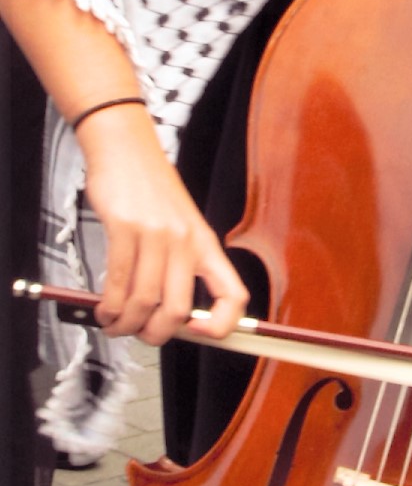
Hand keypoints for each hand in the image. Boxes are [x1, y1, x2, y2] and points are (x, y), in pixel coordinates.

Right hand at [75, 105, 246, 344]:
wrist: (127, 150)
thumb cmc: (152, 192)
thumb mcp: (182, 228)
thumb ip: (182, 265)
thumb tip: (172, 315)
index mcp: (207, 247)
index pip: (234, 296)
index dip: (222, 324)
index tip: (199, 334)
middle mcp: (187, 243)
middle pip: (179, 309)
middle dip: (156, 335)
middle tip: (141, 336)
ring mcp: (157, 235)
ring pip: (145, 300)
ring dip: (126, 323)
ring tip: (115, 326)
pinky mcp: (125, 227)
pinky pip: (118, 280)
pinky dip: (109, 304)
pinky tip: (104, 309)